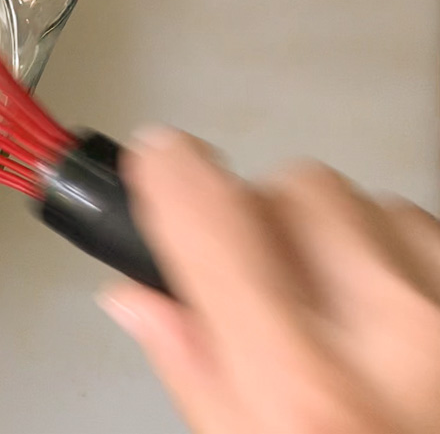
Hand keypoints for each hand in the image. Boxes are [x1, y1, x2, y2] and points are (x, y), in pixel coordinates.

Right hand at [103, 125, 439, 433]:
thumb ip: (191, 371)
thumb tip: (138, 299)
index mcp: (301, 390)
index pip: (214, 226)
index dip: (172, 174)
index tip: (160, 157)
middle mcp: (388, 342)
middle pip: (297, 188)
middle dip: (265, 212)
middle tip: (261, 266)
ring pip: (370, 202)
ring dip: (339, 235)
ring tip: (339, 304)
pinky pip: (429, 230)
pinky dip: (400, 255)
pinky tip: (394, 312)